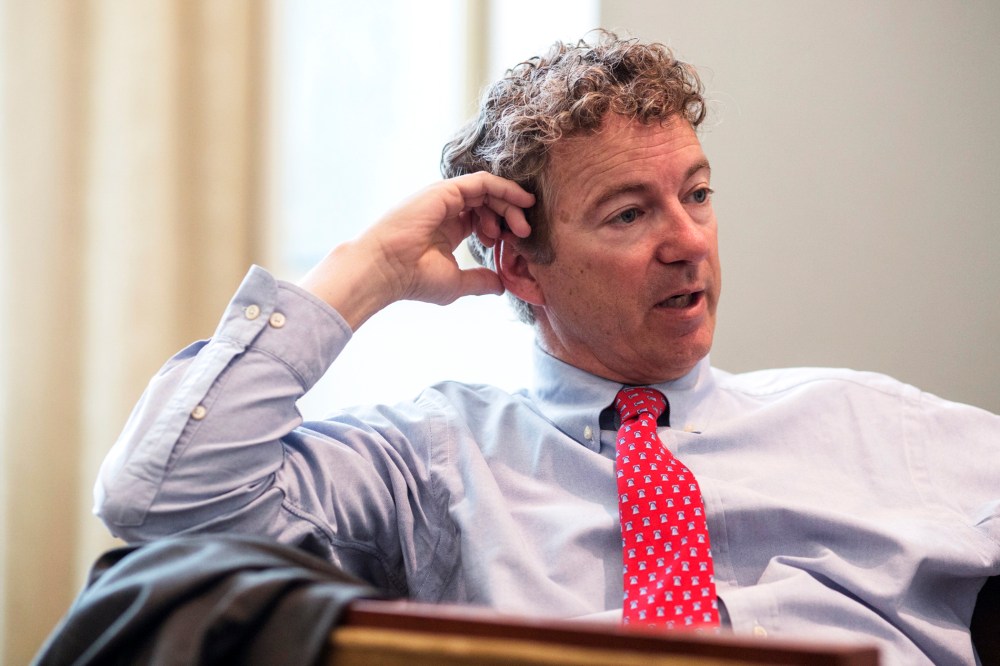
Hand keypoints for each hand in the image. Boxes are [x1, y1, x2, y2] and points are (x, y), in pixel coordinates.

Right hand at [299, 172, 534, 329]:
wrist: (386, 270)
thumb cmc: (414, 279)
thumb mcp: (456, 283)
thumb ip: (480, 281)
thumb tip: (501, 286)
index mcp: (449, 229)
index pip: (483, 218)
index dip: (502, 228)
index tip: (515, 244)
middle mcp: (447, 209)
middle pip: (488, 202)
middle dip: (511, 215)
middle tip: (525, 233)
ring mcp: (445, 197)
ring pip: (487, 190)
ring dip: (510, 203)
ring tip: (522, 225)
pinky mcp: (445, 190)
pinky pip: (482, 182)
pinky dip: (503, 188)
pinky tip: (519, 200)